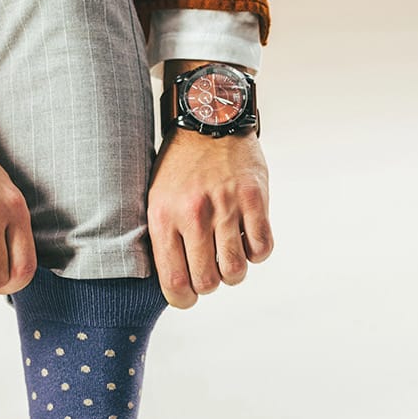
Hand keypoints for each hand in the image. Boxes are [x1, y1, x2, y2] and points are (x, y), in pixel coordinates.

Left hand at [148, 66, 272, 307]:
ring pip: (237, 270)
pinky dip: (256, 252)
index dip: (183, 300)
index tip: (187, 297)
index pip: (175, 282)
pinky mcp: (255, 198)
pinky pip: (262, 247)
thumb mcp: (155, 199)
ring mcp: (227, 206)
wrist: (209, 119)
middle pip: (208, 281)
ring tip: (228, 255)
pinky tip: (247, 238)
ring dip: (234, 271)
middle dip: (209, 284)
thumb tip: (172, 281)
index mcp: (164, 217)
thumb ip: (162, 238)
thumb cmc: (178, 166)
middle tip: (209, 270)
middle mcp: (195, 214)